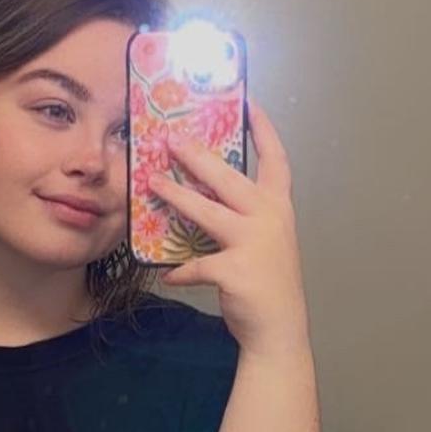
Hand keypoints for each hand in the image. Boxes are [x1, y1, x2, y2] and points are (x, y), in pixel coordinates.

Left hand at [152, 98, 311, 358]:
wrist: (278, 330)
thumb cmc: (267, 284)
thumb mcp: (263, 242)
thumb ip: (240, 218)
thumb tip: (197, 198)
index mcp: (278, 208)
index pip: (275, 159)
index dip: (263, 129)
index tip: (248, 101)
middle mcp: (270, 219)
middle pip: (228, 177)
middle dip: (197, 156)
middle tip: (170, 140)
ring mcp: (254, 243)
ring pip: (206, 212)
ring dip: (176, 196)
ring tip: (152, 183)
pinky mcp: (235, 269)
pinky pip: (196, 264)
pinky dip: (181, 270)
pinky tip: (169, 274)